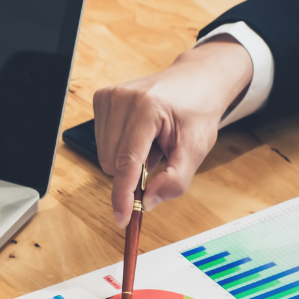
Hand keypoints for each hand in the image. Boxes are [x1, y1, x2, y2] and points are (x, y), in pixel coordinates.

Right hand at [93, 37, 252, 226]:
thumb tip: (148, 202)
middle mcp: (122, 98)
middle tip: (159, 155)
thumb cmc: (197, 111)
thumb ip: (175, 180)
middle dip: (133, 173)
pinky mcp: (102, 98)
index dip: (122, 195)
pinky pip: (102, 143)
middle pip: (112, 163)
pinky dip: (121, 148)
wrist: (196, 79)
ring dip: (127, 160)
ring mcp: (109, 96)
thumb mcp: (196, 149)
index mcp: (147, 107)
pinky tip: (140, 135)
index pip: (126, 162)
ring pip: (105, 156)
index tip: (121, 219)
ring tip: (151, 141)